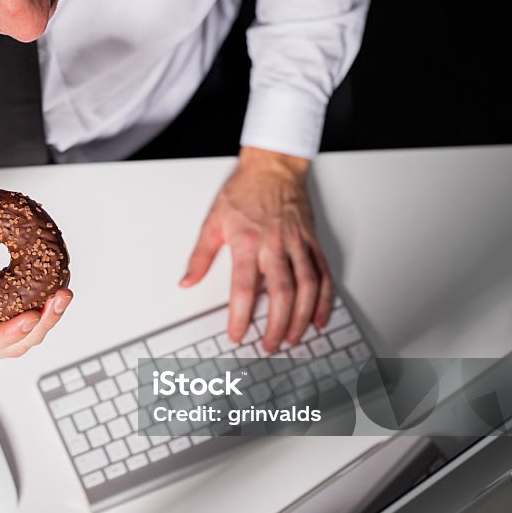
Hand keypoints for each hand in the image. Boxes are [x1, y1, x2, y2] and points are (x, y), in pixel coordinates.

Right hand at [0, 207, 72, 358]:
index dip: (6, 334)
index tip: (30, 317)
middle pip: (10, 346)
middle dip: (39, 325)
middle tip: (58, 299)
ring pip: (24, 341)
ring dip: (48, 320)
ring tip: (64, 295)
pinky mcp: (2, 331)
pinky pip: (28, 329)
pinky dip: (46, 314)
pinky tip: (59, 292)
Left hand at [180, 146, 331, 353]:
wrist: (272, 166)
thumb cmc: (243, 192)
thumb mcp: (212, 222)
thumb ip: (200, 256)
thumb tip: (186, 282)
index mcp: (246, 241)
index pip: (244, 287)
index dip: (241, 316)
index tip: (237, 335)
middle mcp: (275, 244)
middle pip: (281, 292)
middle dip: (277, 325)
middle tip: (270, 345)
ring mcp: (298, 243)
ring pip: (308, 286)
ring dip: (302, 317)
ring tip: (294, 338)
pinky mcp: (313, 242)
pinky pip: (324, 274)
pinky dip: (324, 300)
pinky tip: (318, 319)